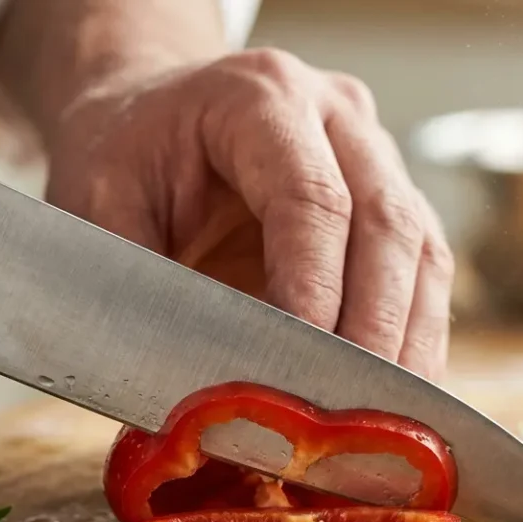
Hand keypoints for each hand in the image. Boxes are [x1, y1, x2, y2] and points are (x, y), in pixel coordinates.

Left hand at [39, 49, 455, 379]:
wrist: (151, 114)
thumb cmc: (124, 156)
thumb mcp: (98, 206)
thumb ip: (144, 285)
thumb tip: (194, 384)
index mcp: (259, 97)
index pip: (310, 197)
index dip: (316, 287)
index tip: (306, 370)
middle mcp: (336, 115)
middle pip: (386, 223)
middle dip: (377, 329)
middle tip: (359, 416)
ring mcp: (376, 155)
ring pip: (421, 251)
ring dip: (410, 343)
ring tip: (390, 422)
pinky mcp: (394, 202)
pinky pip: (424, 274)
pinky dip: (414, 340)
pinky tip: (397, 401)